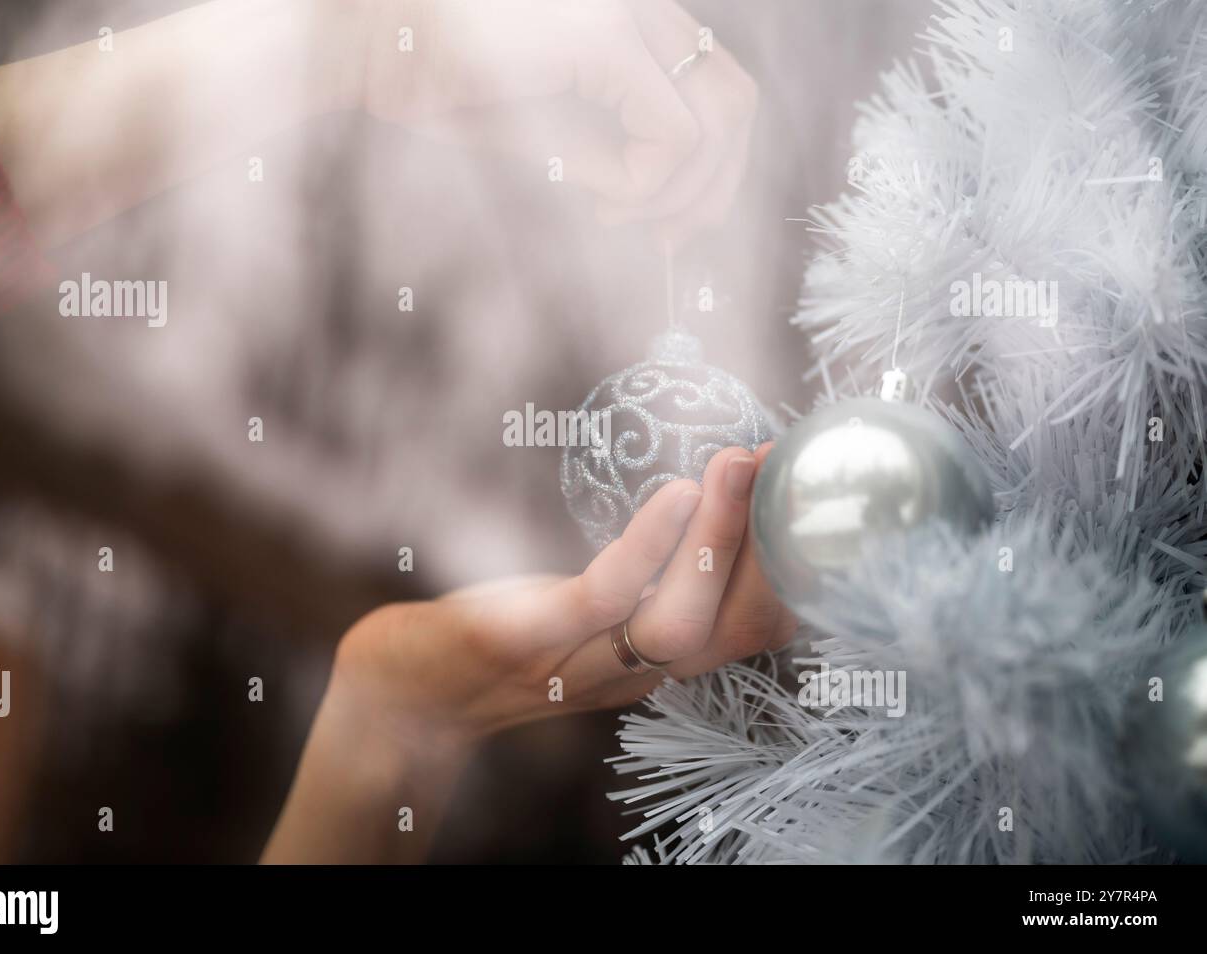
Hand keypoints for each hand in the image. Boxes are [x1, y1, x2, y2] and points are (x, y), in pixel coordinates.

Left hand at [333, 443, 794, 746]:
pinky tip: (676, 493)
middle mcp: (634, 671)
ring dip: (721, 540)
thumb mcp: (585, 607)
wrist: (400, 693)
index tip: (810, 485)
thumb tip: (703, 501)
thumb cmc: (501, 635)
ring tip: (741, 466)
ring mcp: (583, 663)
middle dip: (774, 545)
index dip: (793, 562)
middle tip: (789, 463)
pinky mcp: (528, 641)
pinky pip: (604, 599)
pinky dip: (649, 547)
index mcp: (654, 658)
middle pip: (734, 626)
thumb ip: (648, 572)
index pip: (752, 626)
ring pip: (680, 618)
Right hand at [362, 0, 759, 242]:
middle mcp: (640, 4)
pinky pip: (672, 136)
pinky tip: (603, 201)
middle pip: (736, 99)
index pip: (714, 83)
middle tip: (674, 237)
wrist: (362, 41)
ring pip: (717, 121)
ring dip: (681, 192)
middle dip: (718, 185)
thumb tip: (655, 197)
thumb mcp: (537, 123)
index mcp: (627, 16)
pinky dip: (649, 186)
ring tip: (623, 219)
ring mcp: (625, 14)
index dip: (713, 164)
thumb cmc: (430, 79)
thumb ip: (602, 146)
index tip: (667, 220)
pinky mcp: (601, 40)